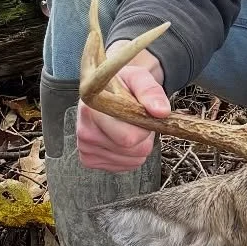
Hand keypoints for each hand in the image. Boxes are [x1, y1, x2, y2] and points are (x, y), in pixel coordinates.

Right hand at [76, 42, 168, 171]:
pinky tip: (122, 138)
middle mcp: (84, 132)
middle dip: (144, 137)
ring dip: (139, 146)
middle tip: (137, 120)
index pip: (128, 138)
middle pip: (132, 151)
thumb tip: (162, 112)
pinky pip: (124, 166)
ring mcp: (85, 148)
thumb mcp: (139, 78)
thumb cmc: (123, 84)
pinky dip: (131, 156)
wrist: (108, 91)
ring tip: (128, 127)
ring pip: (131, 160)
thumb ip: (151, 92)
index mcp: (92, 110)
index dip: (144, 128)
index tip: (141, 113)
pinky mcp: (89, 160)